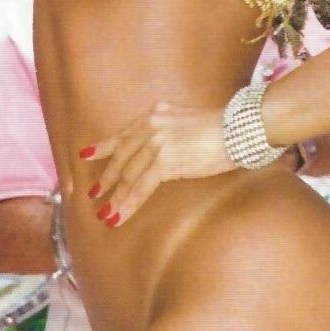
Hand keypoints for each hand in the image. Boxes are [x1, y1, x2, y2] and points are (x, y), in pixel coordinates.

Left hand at [78, 102, 233, 225]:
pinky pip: (141, 187)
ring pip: (129, 175)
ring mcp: (157, 143)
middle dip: (107, 178)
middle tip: (94, 194)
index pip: (123, 134)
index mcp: (155, 114)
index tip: (87, 155)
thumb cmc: (224, 129)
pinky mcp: (166, 161)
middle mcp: (151, 125)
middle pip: (121, 156)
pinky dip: (128, 204)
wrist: (241, 127)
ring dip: (115, 197)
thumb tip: (161, 152)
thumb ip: (169, 131)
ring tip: (105, 213)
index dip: (103, 147)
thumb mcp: (187, 122)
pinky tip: (118, 216)